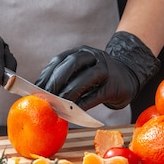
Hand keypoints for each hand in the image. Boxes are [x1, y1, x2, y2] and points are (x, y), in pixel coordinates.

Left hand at [35, 32, 159, 109]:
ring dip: (69, 92)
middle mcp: (94, 56)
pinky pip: (96, 95)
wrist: (128, 76)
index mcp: (81, 52)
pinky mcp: (114, 86)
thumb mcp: (82, 70)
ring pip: (86, 78)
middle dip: (57, 80)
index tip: (35, 88)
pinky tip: (74, 111)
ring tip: (57, 104)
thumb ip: (65, 77)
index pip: (60, 60)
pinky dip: (84, 104)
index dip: (47, 74)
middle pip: (73, 64)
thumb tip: (41, 93)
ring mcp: (106, 70)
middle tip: (45, 96)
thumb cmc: (98, 78)